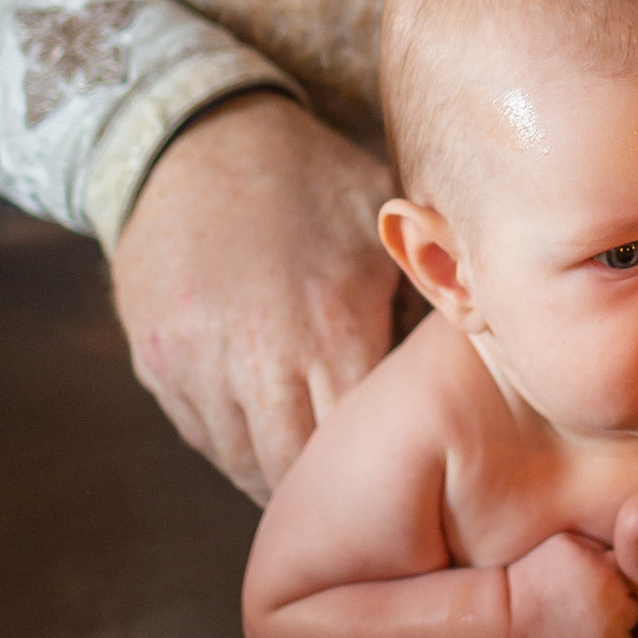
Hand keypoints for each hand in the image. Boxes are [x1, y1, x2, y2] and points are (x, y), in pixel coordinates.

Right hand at [109, 98, 394, 501]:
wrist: (193, 135)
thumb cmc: (308, 177)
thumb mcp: (379, 219)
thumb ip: (420, 291)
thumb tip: (481, 346)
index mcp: (328, 322)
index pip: (362, 438)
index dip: (383, 463)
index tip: (406, 474)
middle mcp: (257, 356)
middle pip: (298, 468)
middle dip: (329, 487)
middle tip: (362, 502)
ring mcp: (196, 365)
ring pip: (242, 463)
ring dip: (278, 474)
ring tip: (315, 479)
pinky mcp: (156, 362)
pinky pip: (200, 436)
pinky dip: (234, 446)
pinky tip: (264, 439)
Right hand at [509, 532, 637, 637]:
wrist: (504, 625)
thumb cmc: (533, 577)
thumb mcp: (567, 544)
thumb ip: (604, 546)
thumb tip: (636, 541)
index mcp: (610, 576)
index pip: (637, 580)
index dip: (618, 583)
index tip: (597, 585)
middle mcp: (615, 612)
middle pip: (634, 612)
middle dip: (617, 610)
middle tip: (585, 608)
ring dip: (608, 636)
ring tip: (576, 627)